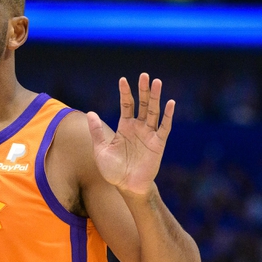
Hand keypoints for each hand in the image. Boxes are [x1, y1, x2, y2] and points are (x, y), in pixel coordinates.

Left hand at [87, 74, 174, 195]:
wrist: (126, 186)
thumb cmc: (112, 170)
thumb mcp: (100, 150)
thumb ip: (96, 132)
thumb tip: (90, 113)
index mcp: (124, 127)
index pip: (126, 105)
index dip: (125, 92)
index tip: (123, 79)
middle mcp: (138, 127)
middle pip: (142, 104)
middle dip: (143, 90)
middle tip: (145, 75)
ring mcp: (149, 134)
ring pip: (154, 111)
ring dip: (155, 97)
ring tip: (157, 82)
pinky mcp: (158, 143)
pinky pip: (164, 127)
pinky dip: (168, 116)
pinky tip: (170, 103)